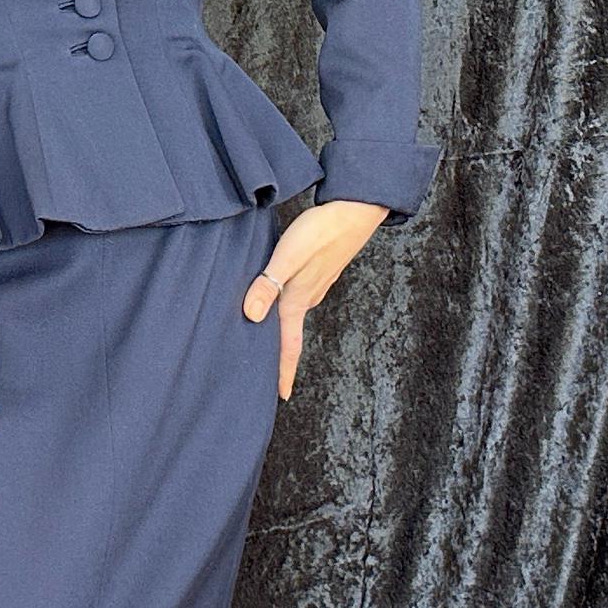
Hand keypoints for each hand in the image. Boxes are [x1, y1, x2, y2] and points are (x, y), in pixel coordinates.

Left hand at [243, 198, 389, 399]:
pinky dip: (286, 308)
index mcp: (297, 300)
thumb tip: (251, 316)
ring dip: (282, 331)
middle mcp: (307, 298)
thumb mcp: (289, 256)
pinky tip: (279, 301)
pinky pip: (298, 298)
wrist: (356, 210)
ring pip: (293, 316)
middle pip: (290, 335)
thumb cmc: (322, 230)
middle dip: (280, 357)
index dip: (284, 372)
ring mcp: (315, 286)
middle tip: (267, 375)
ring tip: (266, 340)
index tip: (282, 396)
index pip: (289, 345)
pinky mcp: (319, 272)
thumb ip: (268, 284)